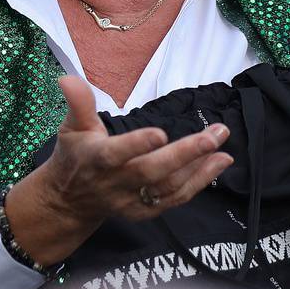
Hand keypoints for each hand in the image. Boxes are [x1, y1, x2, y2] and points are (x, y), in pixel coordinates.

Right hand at [8, 76, 232, 266]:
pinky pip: (175, 199)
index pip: (117, 154)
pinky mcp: (145, 210)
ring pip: (168, 187)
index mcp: (97, 160)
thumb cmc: (75, 156)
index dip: (137, 145)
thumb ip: (78, 103)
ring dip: (199, 168)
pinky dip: (199, 183)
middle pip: (151, 172)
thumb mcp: (71, 127)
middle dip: (184, 154)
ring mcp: (132, 200)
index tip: (160, 132)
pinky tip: (219, 163)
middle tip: (214, 135)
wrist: (69, 201)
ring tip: (222, 145)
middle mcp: (116, 183)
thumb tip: (68, 77)